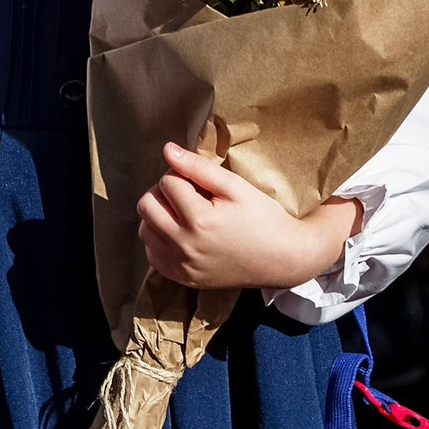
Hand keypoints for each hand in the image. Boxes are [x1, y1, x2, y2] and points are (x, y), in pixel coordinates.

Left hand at [135, 144, 361, 291]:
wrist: (283, 259)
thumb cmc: (263, 218)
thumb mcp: (236, 187)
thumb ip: (198, 167)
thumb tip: (168, 149)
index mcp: (199, 220)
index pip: (167, 183)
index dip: (181, 174)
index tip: (199, 181)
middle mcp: (185, 247)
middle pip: (147, 205)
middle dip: (163, 192)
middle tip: (187, 193)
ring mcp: (183, 267)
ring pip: (144, 231)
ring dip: (158, 216)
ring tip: (184, 212)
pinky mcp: (184, 279)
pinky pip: (152, 256)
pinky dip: (160, 240)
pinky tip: (181, 233)